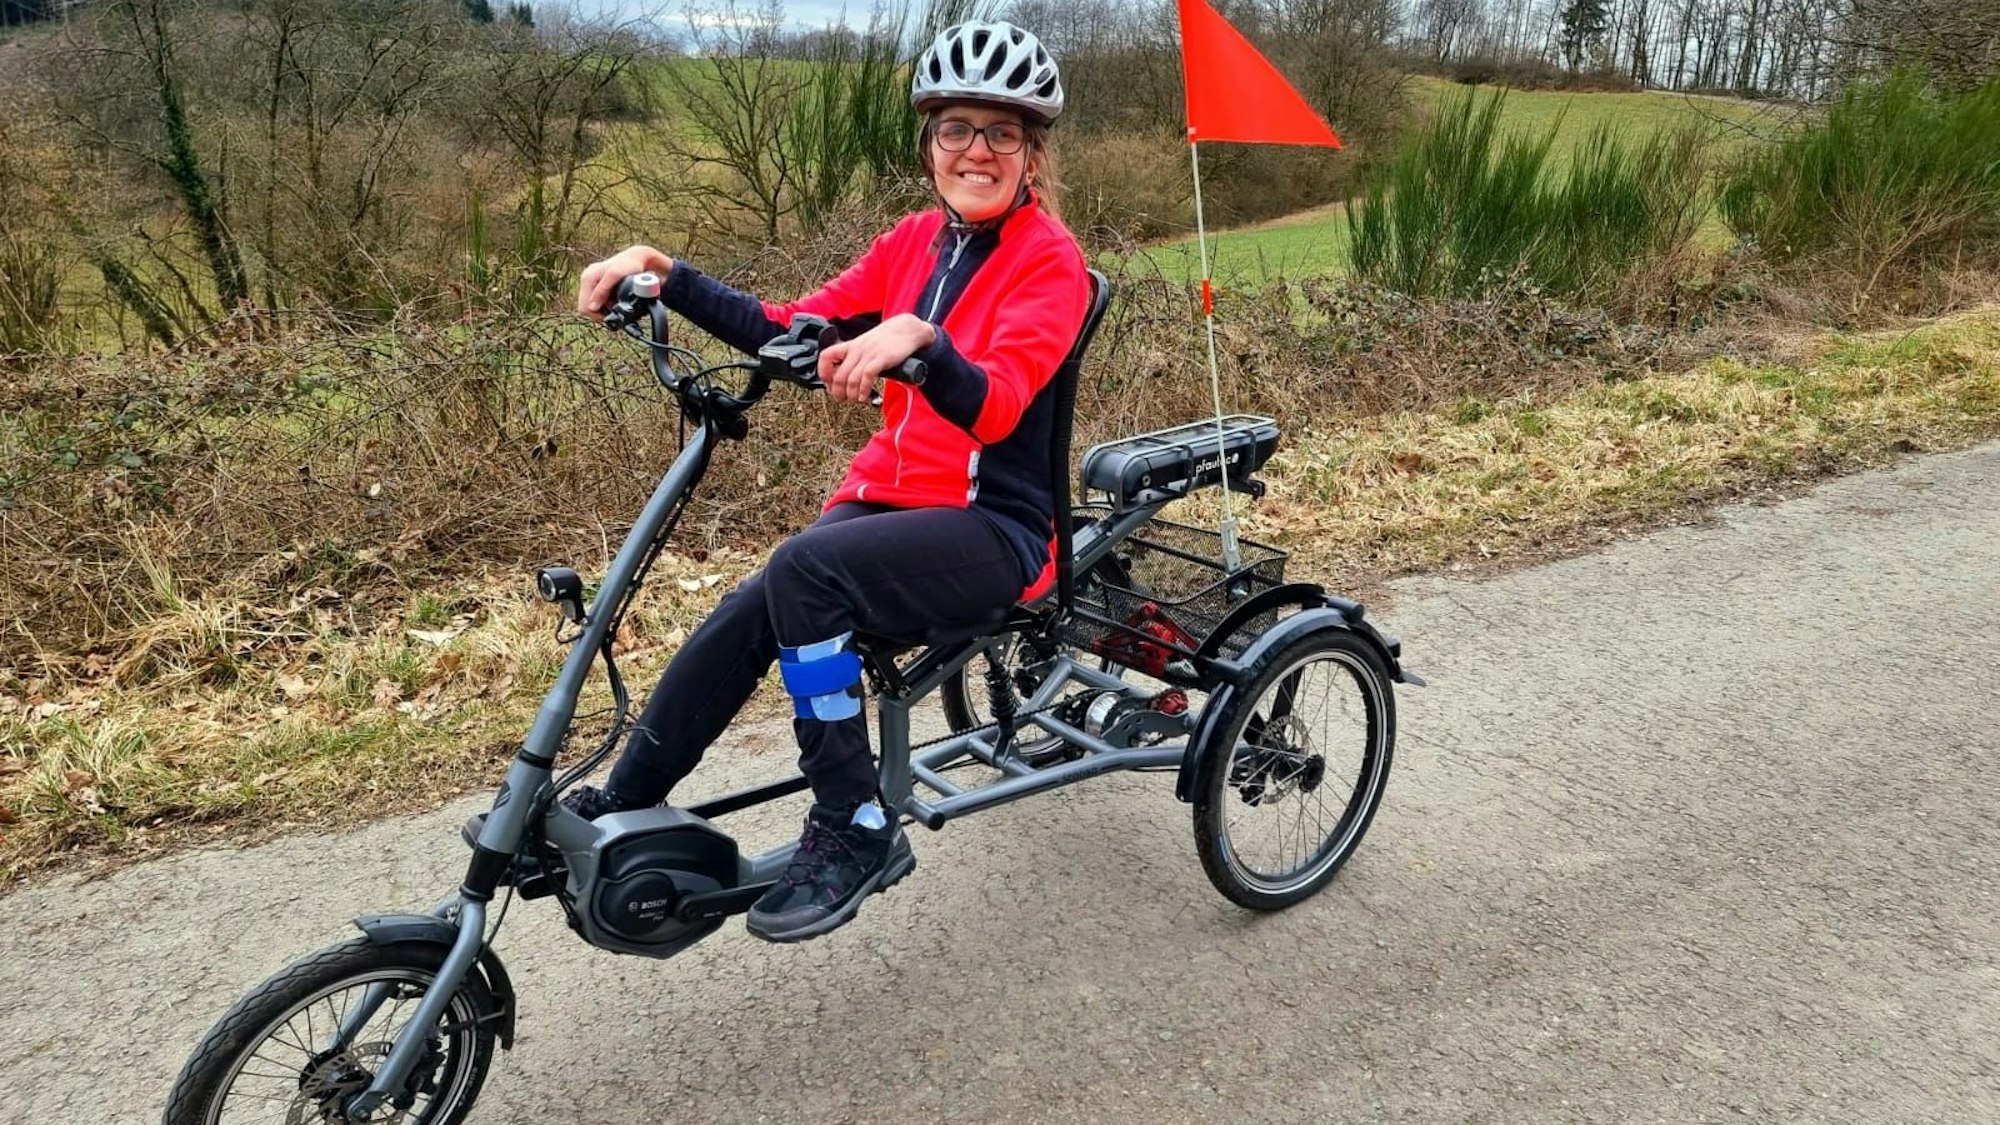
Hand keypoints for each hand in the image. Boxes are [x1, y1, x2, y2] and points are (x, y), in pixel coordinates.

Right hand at [577, 245, 673, 319]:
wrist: (637, 258)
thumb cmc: (628, 265)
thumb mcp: (615, 275)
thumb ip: (602, 290)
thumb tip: (592, 307)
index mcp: (587, 278)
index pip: (584, 307)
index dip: (598, 316)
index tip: (613, 315)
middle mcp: (587, 280)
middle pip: (587, 308)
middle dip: (602, 313)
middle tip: (616, 311)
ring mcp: (592, 283)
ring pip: (594, 307)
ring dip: (606, 310)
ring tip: (618, 304)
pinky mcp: (598, 286)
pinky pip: (599, 302)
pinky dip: (608, 305)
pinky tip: (617, 301)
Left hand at [819, 314, 936, 403]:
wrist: (907, 329)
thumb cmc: (887, 340)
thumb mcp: (865, 345)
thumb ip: (856, 358)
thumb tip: (847, 378)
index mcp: (850, 346)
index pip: (826, 357)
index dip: (823, 373)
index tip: (829, 384)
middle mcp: (857, 350)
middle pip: (838, 376)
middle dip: (838, 393)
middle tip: (843, 399)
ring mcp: (869, 354)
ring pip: (851, 380)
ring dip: (851, 395)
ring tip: (856, 400)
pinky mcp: (882, 359)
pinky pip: (867, 376)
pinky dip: (864, 390)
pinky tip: (865, 397)